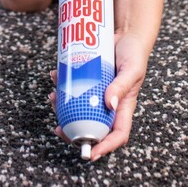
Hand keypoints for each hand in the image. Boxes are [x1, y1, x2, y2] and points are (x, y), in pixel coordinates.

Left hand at [49, 32, 150, 161]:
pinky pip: (74, 88)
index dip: (105, 147)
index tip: (90, 153)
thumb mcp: (132, 70)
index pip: (117, 135)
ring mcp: (97, 93)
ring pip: (79, 109)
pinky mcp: (89, 80)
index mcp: (123, 108)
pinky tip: (56, 76)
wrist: (126, 33)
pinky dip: (63, 85)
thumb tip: (109, 105)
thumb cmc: (134, 54)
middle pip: (92, 126)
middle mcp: (109, 104)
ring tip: (53, 98)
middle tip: (58, 129)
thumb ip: (122, 86)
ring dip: (63, 107)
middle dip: (74, 131)